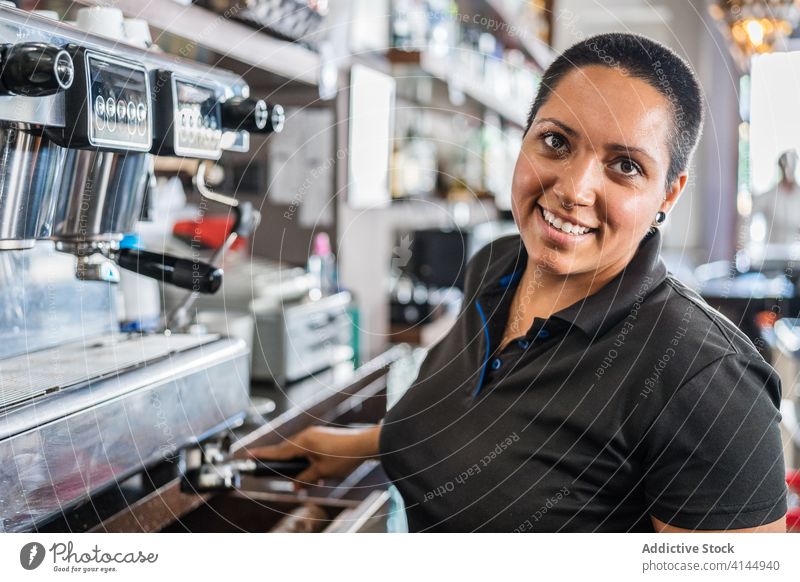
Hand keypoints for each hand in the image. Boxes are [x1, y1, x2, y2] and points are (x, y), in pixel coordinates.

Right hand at [246, 425, 380, 487]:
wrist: (366, 444)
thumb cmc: (345, 456)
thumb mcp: (322, 471)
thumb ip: (306, 478)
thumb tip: (295, 485)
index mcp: (303, 442)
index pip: (278, 451)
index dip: (263, 455)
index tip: (248, 455)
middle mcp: (307, 435)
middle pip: (287, 451)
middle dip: (282, 465)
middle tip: (268, 470)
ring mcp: (315, 435)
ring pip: (299, 452)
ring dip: (299, 466)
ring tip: (305, 480)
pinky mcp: (323, 438)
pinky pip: (309, 450)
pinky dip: (309, 462)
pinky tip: (318, 475)